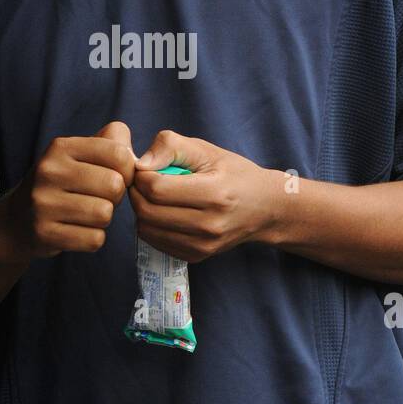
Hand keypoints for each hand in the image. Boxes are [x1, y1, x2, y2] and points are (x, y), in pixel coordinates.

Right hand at [2, 120, 135, 259]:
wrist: (16, 220)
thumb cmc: (60, 184)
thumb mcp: (79, 155)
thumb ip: (112, 142)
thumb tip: (138, 158)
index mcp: (61, 147)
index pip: (118, 154)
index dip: (127, 170)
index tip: (116, 177)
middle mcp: (49, 171)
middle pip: (114, 185)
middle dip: (115, 197)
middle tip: (100, 198)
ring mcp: (43, 203)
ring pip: (105, 214)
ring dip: (103, 219)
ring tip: (88, 214)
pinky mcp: (44, 233)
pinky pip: (93, 239)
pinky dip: (93, 239)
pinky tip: (78, 231)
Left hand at [129, 130, 277, 262]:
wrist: (265, 208)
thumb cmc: (235, 174)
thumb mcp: (207, 150)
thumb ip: (172, 147)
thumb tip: (141, 164)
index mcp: (214, 194)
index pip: (157, 188)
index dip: (142, 175)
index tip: (146, 168)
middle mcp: (209, 225)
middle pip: (148, 211)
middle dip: (137, 193)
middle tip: (143, 181)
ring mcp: (203, 245)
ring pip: (147, 229)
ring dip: (141, 210)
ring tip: (153, 196)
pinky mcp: (197, 256)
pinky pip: (156, 243)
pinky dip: (151, 226)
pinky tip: (163, 212)